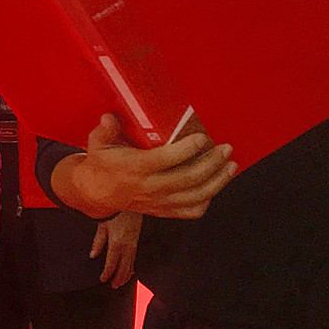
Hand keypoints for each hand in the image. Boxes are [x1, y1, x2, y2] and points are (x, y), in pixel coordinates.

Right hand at [54, 114, 236, 220]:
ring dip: (218, 181)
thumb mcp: (98, 143)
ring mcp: (159, 202)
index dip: (187, 149)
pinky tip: (216, 185)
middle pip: (188, 178)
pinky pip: (192, 211)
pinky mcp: (164, 211)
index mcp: (136, 168)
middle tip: (226, 149)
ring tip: (231, 166)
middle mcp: (150, 187)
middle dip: (212, 163)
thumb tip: (110, 117)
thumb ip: (105, 130)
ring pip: (196, 196)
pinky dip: (208, 200)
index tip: (202, 137)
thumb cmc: (103, 163)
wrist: (97, 193)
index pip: (166, 159)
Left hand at [90, 210, 142, 284]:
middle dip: (119, 278)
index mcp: (117, 242)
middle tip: (114, 286)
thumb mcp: (102, 223)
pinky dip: (132, 265)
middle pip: (124, 266)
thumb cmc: (115, 209)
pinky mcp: (137, 238)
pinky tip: (131, 268)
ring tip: (122, 282)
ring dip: (126, 274)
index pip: (112, 263)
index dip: (107, 273)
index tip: (102, 279)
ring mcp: (133, 242)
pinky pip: (135, 256)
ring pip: (131, 263)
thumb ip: (98, 241)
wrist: (130, 198)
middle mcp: (127, 245)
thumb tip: (93, 255)